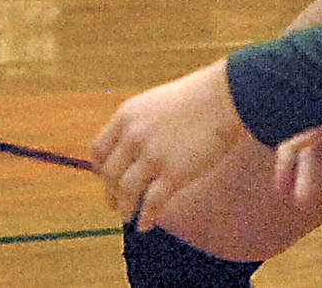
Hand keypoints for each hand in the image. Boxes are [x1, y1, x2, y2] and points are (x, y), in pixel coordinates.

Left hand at [92, 60, 246, 229]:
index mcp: (126, 116)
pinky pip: (152, 204)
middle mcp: (133, 137)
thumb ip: (139, 124)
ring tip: (127, 217)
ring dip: (124, 209)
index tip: (105, 178)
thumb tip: (132, 146)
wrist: (223, 97)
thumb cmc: (195, 97)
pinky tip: (145, 225)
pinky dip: (146, 218)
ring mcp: (152, 156)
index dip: (100, 168)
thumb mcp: (154, 103)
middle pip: (110, 174)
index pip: (99, 150)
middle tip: (114, 203)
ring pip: (126, 192)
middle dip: (110, 193)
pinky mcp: (173, 174)